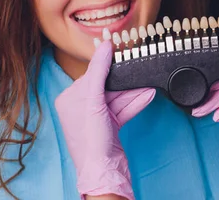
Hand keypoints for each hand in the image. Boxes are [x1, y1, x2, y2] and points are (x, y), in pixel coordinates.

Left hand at [55, 40, 155, 198]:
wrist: (104, 172)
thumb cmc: (91, 140)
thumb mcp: (94, 100)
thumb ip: (99, 72)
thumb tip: (105, 47)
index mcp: (69, 100)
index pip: (91, 76)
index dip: (108, 67)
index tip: (122, 53)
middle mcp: (80, 108)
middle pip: (106, 87)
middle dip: (126, 82)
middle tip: (139, 68)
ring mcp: (96, 118)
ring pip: (118, 98)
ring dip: (134, 92)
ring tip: (149, 83)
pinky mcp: (109, 127)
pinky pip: (123, 109)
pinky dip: (135, 103)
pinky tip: (148, 95)